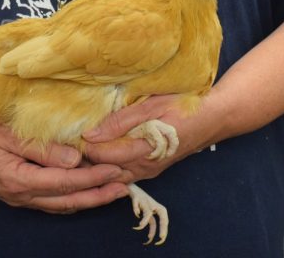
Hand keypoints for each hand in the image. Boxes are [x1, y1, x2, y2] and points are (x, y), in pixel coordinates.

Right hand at [0, 122, 128, 213]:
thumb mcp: (5, 135)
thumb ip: (39, 148)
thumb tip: (74, 159)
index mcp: (20, 179)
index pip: (66, 181)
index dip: (94, 176)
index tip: (117, 170)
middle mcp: (23, 195)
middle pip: (68, 199)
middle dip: (99, 194)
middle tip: (125, 187)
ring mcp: (20, 197)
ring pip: (61, 204)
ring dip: (88, 198)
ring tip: (112, 191)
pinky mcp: (18, 193)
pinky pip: (51, 201)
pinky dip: (72, 198)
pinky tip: (83, 194)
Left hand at [84, 93, 221, 183]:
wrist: (212, 118)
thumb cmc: (181, 107)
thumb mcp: (150, 107)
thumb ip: (120, 122)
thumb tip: (90, 134)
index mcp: (141, 151)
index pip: (101, 156)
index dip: (84, 146)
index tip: (72, 133)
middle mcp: (143, 168)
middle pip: (104, 170)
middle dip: (86, 159)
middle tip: (72, 143)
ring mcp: (149, 171)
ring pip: (114, 175)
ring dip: (97, 165)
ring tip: (83, 149)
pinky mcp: (152, 170)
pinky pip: (125, 174)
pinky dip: (110, 168)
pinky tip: (102, 156)